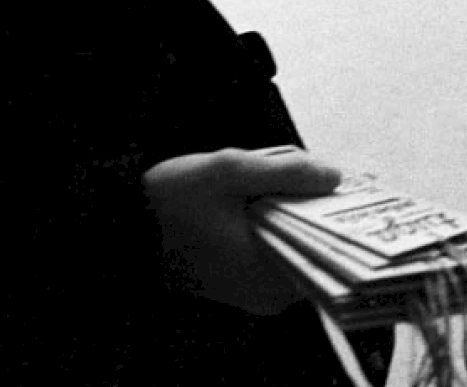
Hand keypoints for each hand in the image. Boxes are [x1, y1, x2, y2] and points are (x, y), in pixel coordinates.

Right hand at [143, 146, 340, 313]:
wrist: (117, 230)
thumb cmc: (169, 203)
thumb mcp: (226, 170)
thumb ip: (285, 170)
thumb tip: (334, 175)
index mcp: (270, 276)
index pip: (329, 247)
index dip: (339, 212)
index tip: (349, 184)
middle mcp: (268, 296)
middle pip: (314, 246)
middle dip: (315, 208)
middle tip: (315, 173)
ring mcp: (253, 294)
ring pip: (293, 247)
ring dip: (293, 215)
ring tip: (288, 180)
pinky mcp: (237, 284)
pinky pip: (272, 252)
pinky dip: (275, 226)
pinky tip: (267, 198)